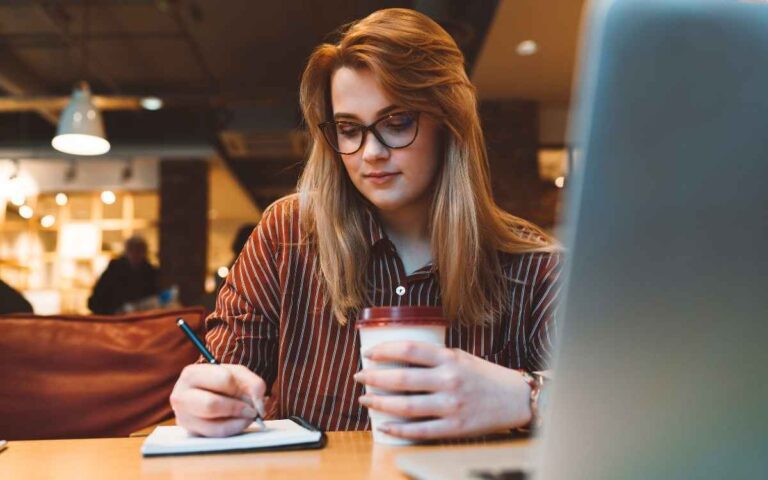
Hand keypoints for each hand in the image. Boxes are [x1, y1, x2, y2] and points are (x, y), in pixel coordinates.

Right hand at [170, 363, 265, 436]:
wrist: (204, 391)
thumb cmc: (221, 381)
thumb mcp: (237, 373)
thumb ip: (253, 383)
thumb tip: (259, 403)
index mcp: (191, 374)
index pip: (223, 379)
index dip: (242, 388)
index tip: (251, 393)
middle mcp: (181, 396)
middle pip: (212, 405)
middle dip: (238, 408)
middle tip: (252, 410)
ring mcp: (183, 417)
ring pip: (214, 426)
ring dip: (239, 422)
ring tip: (248, 416)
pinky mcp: (191, 432)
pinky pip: (216, 436)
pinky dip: (234, 429)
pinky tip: (240, 422)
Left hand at [353, 342, 531, 439]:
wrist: (515, 399)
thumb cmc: (484, 376)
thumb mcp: (460, 357)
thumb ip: (434, 358)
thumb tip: (399, 358)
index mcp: (449, 359)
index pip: (410, 350)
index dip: (385, 350)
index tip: (368, 353)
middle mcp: (449, 380)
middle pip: (402, 378)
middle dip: (374, 377)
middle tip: (359, 376)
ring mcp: (452, 405)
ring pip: (406, 406)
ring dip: (380, 402)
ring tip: (365, 399)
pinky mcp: (455, 427)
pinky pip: (420, 430)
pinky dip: (398, 428)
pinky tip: (383, 425)